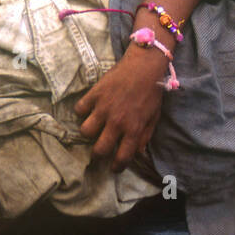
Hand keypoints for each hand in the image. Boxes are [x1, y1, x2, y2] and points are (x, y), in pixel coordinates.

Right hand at [73, 48, 166, 172]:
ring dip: (89, 132)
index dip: (117, 167)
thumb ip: (145, 136)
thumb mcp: (154, 117)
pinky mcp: (95, 94)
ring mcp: (104, 108)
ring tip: (94, 128)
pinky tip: (89, 109)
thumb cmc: (151, 92)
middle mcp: (117, 122)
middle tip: (100, 150)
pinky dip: (82, 111)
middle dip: (98, 155)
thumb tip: (138, 152)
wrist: (144, 66)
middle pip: (99, 149)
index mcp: (134, 129)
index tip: (114, 167)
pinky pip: (80, 109)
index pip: (122, 158)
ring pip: (85, 131)